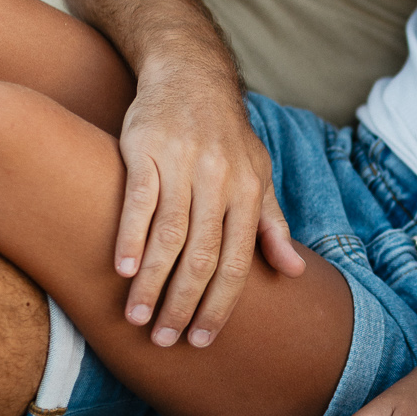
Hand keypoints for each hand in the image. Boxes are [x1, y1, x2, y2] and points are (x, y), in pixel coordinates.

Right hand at [116, 56, 303, 345]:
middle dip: (184, 304)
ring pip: (168, 235)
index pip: (237, 262)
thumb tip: (295, 272)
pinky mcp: (146, 148)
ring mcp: (183, 164)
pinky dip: (130, 237)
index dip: (221, 305)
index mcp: (249, 193)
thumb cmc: (227, 136)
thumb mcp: (259, 175)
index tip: (203, 340)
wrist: (191, 75)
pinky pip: (138, 200)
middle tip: (165, 340)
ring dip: (151, 282)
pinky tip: (121, 270)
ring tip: (137, 318)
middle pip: (202, 256)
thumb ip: (271, 225)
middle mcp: (220, 180)